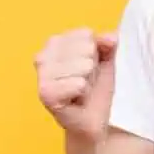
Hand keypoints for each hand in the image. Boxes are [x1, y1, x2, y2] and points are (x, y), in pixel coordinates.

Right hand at [34, 28, 117, 142]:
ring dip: (89, 81)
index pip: (86, 34)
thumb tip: (111, 37)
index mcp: (55, 43)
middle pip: (86, 48)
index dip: (96, 52)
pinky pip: (79, 83)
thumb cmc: (95, 88)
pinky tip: (76, 99)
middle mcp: (43, 56)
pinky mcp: (46, 94)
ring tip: (80, 91)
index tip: (89, 67)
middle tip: (84, 81)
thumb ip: (108, 44)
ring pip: (84, 66)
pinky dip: (84, 92)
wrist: (91, 120)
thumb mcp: (106, 61)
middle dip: (92, 67)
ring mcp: (42, 75)